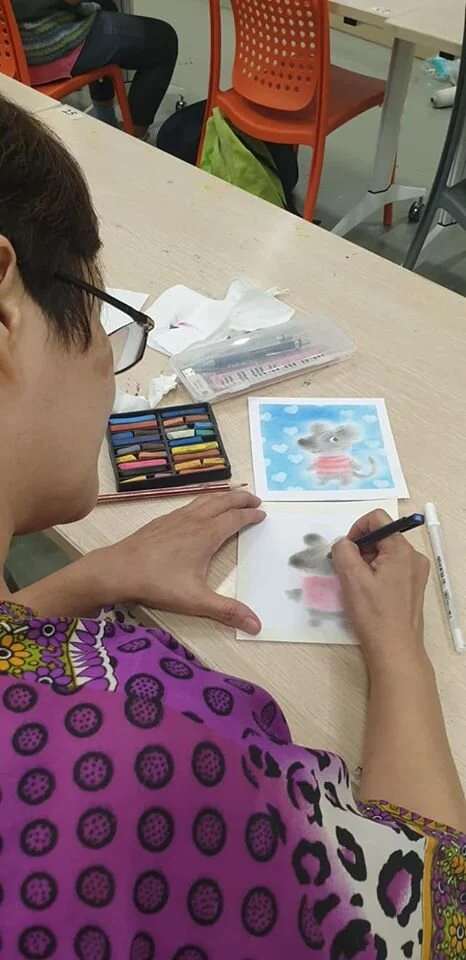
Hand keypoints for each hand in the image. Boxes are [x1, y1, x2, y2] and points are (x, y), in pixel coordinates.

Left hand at [99, 491, 265, 633]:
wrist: (118, 570)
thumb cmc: (157, 583)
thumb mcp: (196, 601)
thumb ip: (227, 611)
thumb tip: (257, 625)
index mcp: (206, 535)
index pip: (235, 519)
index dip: (250, 515)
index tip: (262, 514)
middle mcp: (193, 520)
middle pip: (222, 501)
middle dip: (241, 498)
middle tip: (255, 499)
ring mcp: (175, 518)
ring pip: (204, 499)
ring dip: (223, 496)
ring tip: (233, 498)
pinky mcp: (161, 521)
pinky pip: (189, 504)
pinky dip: (203, 501)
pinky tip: (199, 509)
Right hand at [332, 509, 429, 671]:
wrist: (394, 648)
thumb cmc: (374, 614)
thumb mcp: (351, 578)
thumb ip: (344, 550)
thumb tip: (344, 543)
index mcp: (401, 550)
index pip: (377, 519)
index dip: (357, 529)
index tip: (346, 550)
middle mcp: (413, 556)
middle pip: (381, 536)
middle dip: (361, 549)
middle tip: (348, 572)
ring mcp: (415, 571)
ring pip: (384, 552)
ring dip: (367, 562)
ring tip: (358, 585)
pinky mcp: (413, 585)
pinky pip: (391, 567)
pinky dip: (376, 573)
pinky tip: (369, 592)